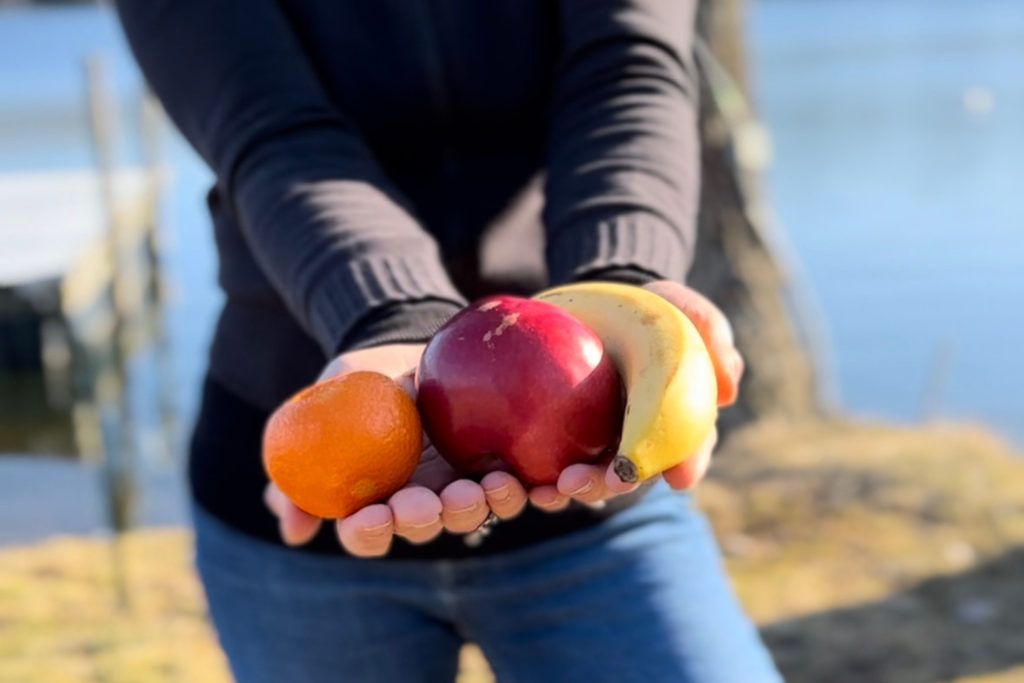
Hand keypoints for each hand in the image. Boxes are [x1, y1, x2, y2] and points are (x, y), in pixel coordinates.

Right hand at [263, 343, 531, 556]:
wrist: (402, 343)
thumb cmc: (354, 382)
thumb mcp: (316, 410)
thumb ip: (294, 462)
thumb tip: (292, 532)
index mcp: (372, 499)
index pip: (366, 534)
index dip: (368, 534)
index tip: (370, 517)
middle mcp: (417, 502)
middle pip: (422, 528)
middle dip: (423, 520)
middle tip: (423, 503)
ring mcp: (458, 485)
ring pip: (469, 513)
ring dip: (474, 508)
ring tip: (476, 489)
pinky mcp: (494, 463)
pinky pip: (512, 486)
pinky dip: (518, 490)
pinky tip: (517, 479)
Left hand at [526, 280, 742, 512]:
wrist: (599, 302)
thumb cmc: (651, 312)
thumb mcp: (684, 311)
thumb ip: (710, 333)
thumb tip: (727, 390)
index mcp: (671, 425)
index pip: (684, 450)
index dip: (683, 463)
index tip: (676, 475)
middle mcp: (632, 443)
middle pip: (625, 476)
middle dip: (607, 485)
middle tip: (589, 482)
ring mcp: (592, 443)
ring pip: (584, 477)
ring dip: (569, 489)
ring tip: (550, 490)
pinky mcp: (553, 433)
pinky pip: (542, 461)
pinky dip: (531, 476)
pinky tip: (519, 482)